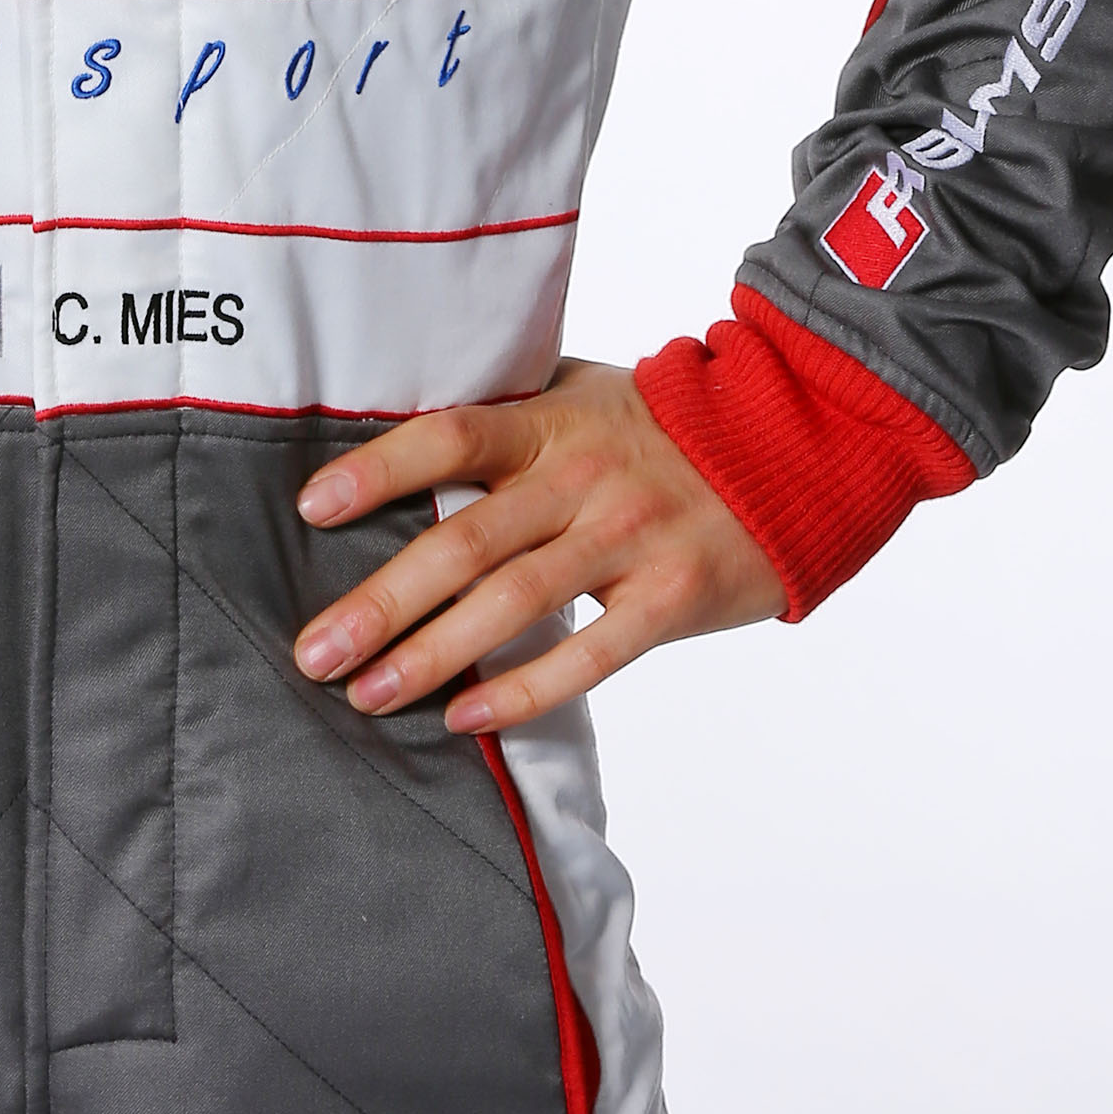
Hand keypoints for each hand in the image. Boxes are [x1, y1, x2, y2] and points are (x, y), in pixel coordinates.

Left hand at [291, 359, 782, 735]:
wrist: (800, 445)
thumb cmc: (671, 425)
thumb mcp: (587, 395)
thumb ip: (511, 419)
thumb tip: (407, 442)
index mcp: (551, 423)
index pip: (448, 438)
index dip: (376, 471)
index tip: (312, 509)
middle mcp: (582, 480)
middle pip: (462, 541)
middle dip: (379, 603)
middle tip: (313, 652)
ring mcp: (628, 540)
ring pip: (511, 604)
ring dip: (429, 656)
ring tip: (365, 696)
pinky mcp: (671, 599)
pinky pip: (587, 656)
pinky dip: (521, 690)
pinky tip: (464, 718)